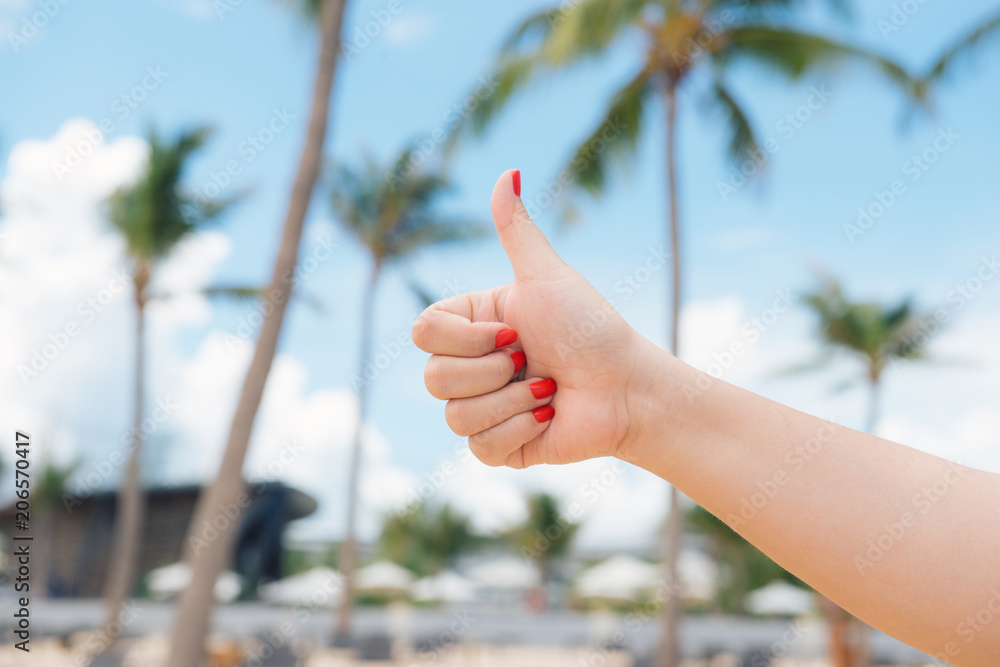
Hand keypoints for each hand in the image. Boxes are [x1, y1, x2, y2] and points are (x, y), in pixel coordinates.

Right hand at [413, 170, 659, 467]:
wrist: (628, 388)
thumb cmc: (592, 328)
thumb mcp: (547, 276)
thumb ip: (517, 230)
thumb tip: (509, 171)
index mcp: (470, 327)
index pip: (423, 333)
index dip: (466, 337)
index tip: (514, 330)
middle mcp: (469, 368)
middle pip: (433, 378)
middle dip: (492, 371)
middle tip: (532, 360)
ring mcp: (480, 410)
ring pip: (455, 416)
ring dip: (513, 400)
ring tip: (549, 390)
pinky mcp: (497, 448)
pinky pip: (479, 447)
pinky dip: (520, 430)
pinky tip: (548, 417)